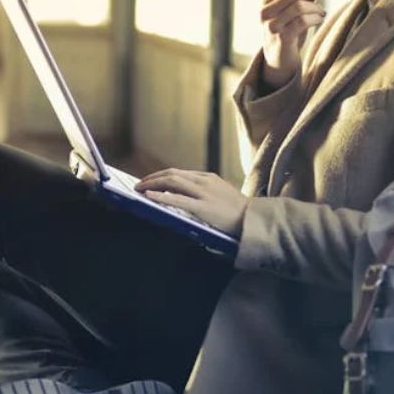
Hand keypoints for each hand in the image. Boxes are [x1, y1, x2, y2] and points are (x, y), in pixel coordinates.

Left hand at [134, 169, 248, 237]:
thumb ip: (204, 193)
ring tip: (139, 189)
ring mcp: (204, 193)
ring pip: (172, 182)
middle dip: (152, 178)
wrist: (254, 220)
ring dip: (152, 184)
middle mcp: (204, 181)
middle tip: (138, 184)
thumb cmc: (238, 212)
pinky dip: (160, 196)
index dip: (161, 175)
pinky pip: (177, 199)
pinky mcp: (203, 207)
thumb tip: (183, 196)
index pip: (178, 173)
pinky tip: (149, 196)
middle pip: (172, 174)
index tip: (150, 181)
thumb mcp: (220, 195)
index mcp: (208, 178)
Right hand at [260, 0, 337, 88]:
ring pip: (299, 6)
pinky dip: (315, 18)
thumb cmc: (288, 32)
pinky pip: (302, 21)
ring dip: (316, 7)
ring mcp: (272, 26)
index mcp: (267, 1)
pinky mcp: (281, 39)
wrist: (278, 62)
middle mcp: (265, 12)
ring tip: (321, 12)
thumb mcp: (292, 11)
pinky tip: (319, 19)